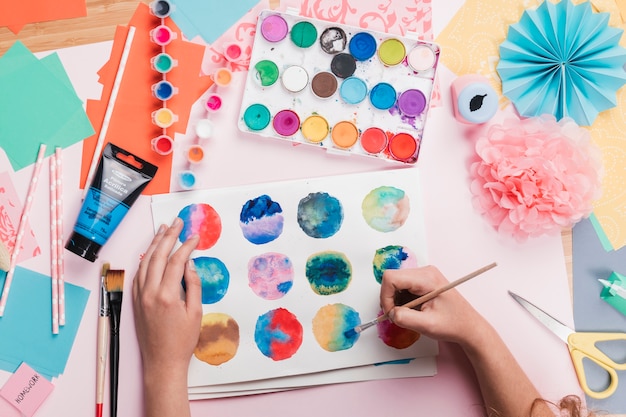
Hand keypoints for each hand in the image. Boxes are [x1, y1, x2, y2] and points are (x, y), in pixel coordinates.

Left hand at [133, 218, 200, 373]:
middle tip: (178, 222)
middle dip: (169, 236)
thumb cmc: (182, 340)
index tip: (195, 236)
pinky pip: (139, 273)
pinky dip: (146, 259)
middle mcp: (149, 292)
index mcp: (167, 295)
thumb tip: (190, 264)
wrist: (162, 361)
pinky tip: (152, 251)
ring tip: (164, 230)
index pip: (177, 261)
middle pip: (158, 256)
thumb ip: (194, 285)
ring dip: (155, 244)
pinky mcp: (135, 300)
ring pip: (146, 262)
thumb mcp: (196, 312)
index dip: (187, 246)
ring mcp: (139, 296)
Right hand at [380, 265, 487, 346]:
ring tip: (409, 315)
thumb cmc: (453, 324)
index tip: (390, 313)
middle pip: (392, 279)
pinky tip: (412, 311)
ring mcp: (424, 275)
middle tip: (397, 316)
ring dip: (396, 301)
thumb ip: (405, 318)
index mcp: (426, 278)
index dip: (386, 296)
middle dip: (390, 299)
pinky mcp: (422, 282)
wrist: (468, 326)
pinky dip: (401, 300)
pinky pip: (403, 287)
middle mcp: (424, 272)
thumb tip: (390, 313)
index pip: (391, 278)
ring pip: (396, 283)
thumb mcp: (427, 325)